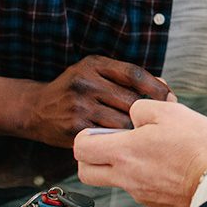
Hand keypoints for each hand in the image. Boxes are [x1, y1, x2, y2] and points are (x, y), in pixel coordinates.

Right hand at [22, 55, 173, 147]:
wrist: (36, 109)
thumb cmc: (75, 90)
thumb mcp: (95, 73)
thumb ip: (125, 77)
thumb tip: (164, 86)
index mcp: (95, 65)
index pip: (134, 74)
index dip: (156, 87)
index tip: (170, 97)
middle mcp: (86, 83)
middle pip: (131, 99)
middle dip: (149, 112)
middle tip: (161, 120)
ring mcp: (79, 105)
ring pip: (122, 120)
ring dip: (136, 128)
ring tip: (145, 132)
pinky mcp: (75, 127)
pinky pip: (107, 135)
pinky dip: (120, 139)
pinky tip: (126, 141)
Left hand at [74, 100, 206, 206]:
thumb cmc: (197, 148)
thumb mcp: (171, 112)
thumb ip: (144, 108)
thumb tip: (135, 113)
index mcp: (125, 152)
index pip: (81, 148)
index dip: (84, 137)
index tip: (96, 131)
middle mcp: (126, 176)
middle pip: (86, 172)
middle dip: (90, 158)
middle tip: (109, 144)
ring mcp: (140, 192)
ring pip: (114, 180)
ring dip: (120, 166)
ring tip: (146, 150)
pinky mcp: (155, 202)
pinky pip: (138, 188)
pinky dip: (144, 176)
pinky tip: (164, 163)